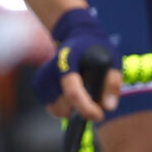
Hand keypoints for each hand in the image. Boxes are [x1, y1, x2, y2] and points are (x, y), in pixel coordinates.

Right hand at [34, 7, 122, 121]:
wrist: (77, 36)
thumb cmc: (96, 49)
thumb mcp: (112, 59)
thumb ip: (112, 82)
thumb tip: (108, 107)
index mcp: (68, 60)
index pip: (73, 92)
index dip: (86, 108)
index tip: (99, 115)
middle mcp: (51, 69)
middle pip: (63, 105)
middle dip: (81, 109)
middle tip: (95, 102)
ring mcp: (42, 77)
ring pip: (56, 109)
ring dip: (72, 109)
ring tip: (84, 94)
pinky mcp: (39, 85)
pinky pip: (52, 107)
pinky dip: (64, 107)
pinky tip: (73, 94)